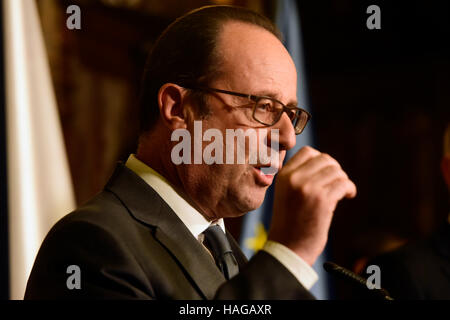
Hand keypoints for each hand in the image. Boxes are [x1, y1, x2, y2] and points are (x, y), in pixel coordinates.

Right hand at [268, 146, 356, 265]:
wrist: (288, 247)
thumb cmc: (290, 222)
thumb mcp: (286, 193)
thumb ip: (299, 176)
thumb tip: (324, 160)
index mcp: (283, 175)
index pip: (307, 152)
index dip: (321, 160)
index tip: (326, 174)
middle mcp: (294, 178)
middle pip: (324, 159)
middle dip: (335, 170)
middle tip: (337, 184)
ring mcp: (308, 188)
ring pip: (336, 171)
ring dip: (343, 180)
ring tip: (342, 192)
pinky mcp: (322, 200)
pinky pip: (343, 184)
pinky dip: (350, 189)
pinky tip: (348, 196)